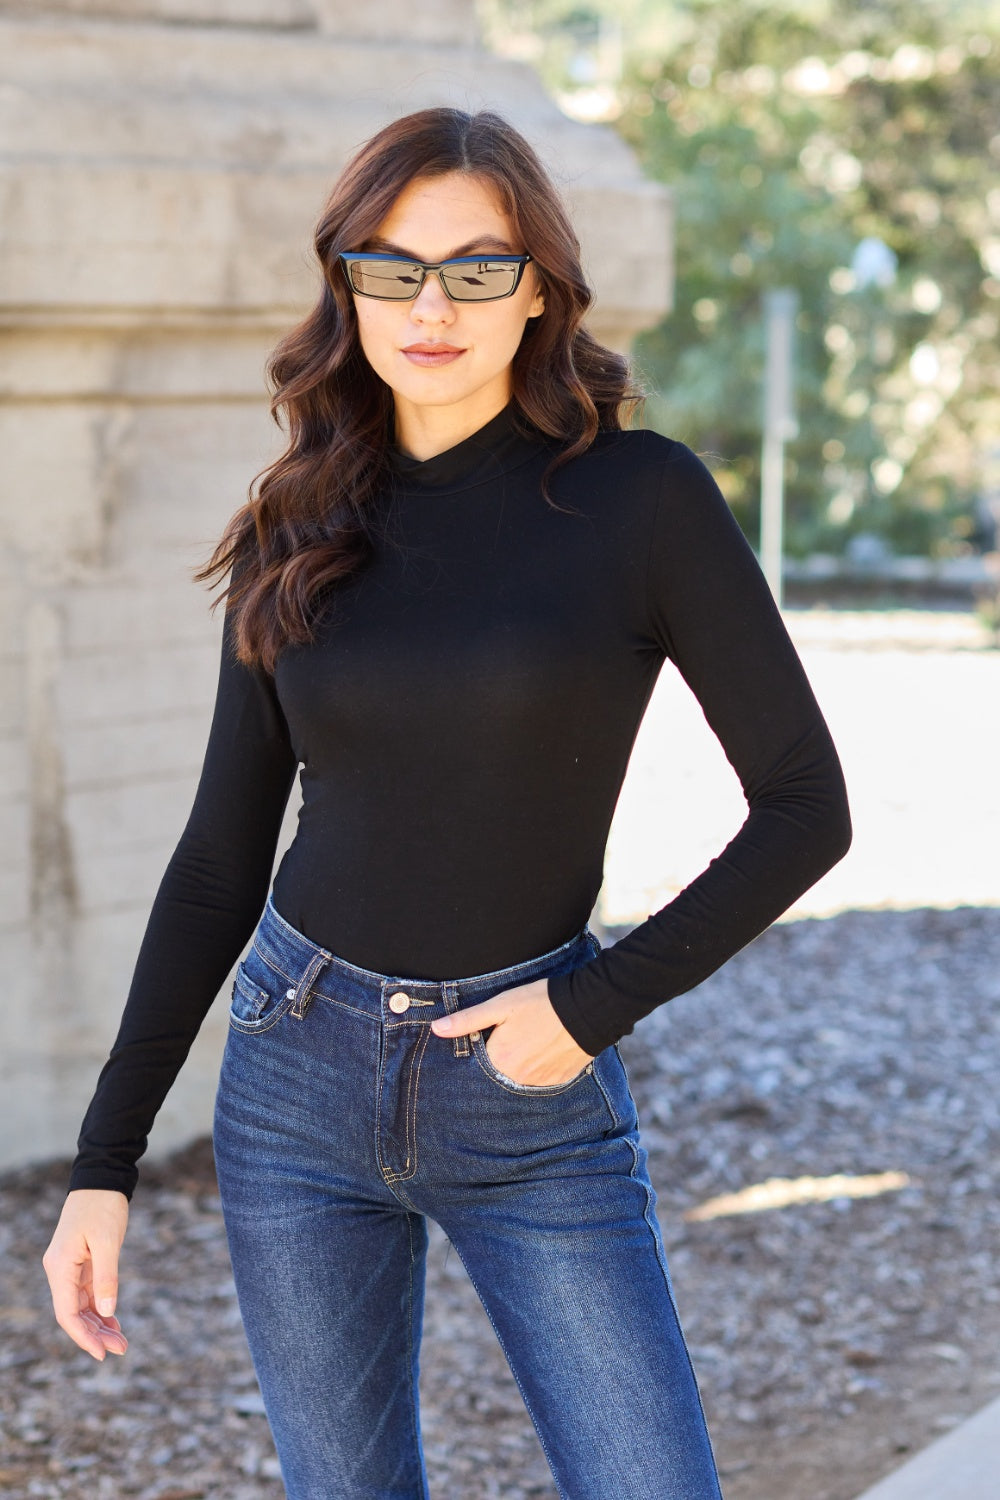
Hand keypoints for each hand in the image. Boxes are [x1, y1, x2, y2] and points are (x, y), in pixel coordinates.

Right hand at [42, 1189, 129, 1360]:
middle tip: (122, 1349)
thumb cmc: (103, 1205)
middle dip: (96, 1334)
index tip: (102, 1354)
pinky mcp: (80, 1263)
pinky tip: (114, 1321)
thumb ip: (106, 1278)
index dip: (84, 1337)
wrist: (102, 1179)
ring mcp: (69, 1268)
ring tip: (122, 1341)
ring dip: (100, 1324)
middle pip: (74, 1314)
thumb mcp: (107, 1241)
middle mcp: (59, 1271)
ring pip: (81, 1306)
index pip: (67, 1314)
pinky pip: (87, 1294)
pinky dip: (100, 1308)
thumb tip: (107, 1313)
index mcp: (60, 1267)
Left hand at [430, 977, 593, 1086]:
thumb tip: (437, 1029)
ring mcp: (540, 1083)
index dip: (480, 1048)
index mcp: (499, 1061)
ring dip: (519, 1063)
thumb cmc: (540, 1002)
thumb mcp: (500, 1005)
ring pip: (519, 1077)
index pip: (476, 1065)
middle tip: (513, 1036)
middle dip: (500, 1057)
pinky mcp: (559, 1081)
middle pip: (498, 1072)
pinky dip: (539, 1067)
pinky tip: (544, 1048)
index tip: (487, 1038)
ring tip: (529, 1039)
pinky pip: (540, 1080)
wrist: (588, 1008)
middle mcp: (517, 1079)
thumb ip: (467, 1020)